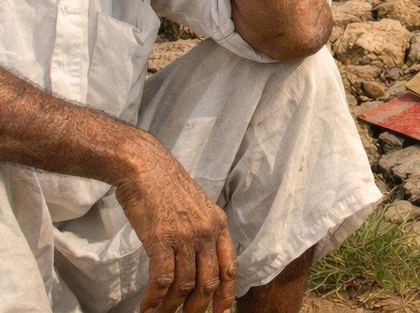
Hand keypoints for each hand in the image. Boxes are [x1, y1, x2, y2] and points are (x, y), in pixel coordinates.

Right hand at [116, 148, 236, 312]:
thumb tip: (198, 264)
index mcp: (218, 223)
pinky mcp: (161, 239)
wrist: (145, 166)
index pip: (229, 266)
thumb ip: (201, 232)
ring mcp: (185, 235)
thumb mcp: (195, 207)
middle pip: (208, 282)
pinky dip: (153, 300)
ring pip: (184, 285)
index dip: (227, 294)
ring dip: (170, 307)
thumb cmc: (166, 187)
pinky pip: (162, 280)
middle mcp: (206, 231)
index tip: (222, 311)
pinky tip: (145, 308)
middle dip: (197, 307)